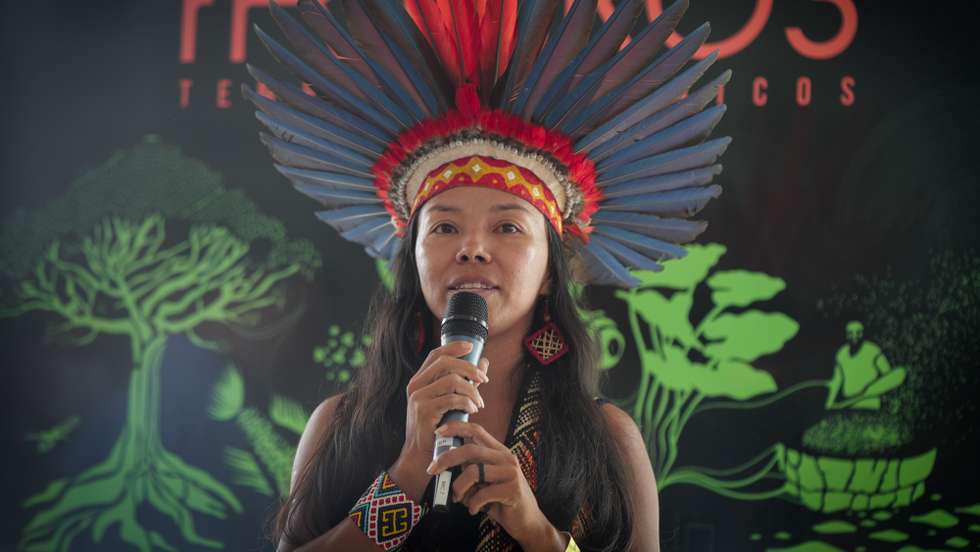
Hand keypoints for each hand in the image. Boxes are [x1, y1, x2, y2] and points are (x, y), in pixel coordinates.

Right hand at [398, 341, 489, 469]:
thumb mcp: (449, 401)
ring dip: (472, 391)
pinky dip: (467, 403)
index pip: (436, 354)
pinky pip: (452, 399)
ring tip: (479, 403)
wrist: (420, 455)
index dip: (454, 347)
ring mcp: (418, 398)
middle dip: (469, 368)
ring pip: (452, 380)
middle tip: (485, 379)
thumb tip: (484, 362)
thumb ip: (465, 381)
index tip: (472, 347)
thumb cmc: (437, 428)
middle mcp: (415, 386)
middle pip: (445, 363)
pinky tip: (473, 410)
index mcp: (419, 381)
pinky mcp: (424, 411)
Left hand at [425, 421, 550, 545]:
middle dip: (447, 459)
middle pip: (470, 450)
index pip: (477, 430)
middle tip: (432, 470)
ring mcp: (511, 472)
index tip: (438, 432)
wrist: (526, 521)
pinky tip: (474, 510)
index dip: (456, 427)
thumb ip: (470, 470)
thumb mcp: (484, 481)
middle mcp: (506, 457)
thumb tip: (445, 465)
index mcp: (498, 451)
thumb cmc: (500, 500)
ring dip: (459, 488)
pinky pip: (482, 493)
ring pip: (473, 472)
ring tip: (459, 499)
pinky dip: (472, 504)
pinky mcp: (512, 489)